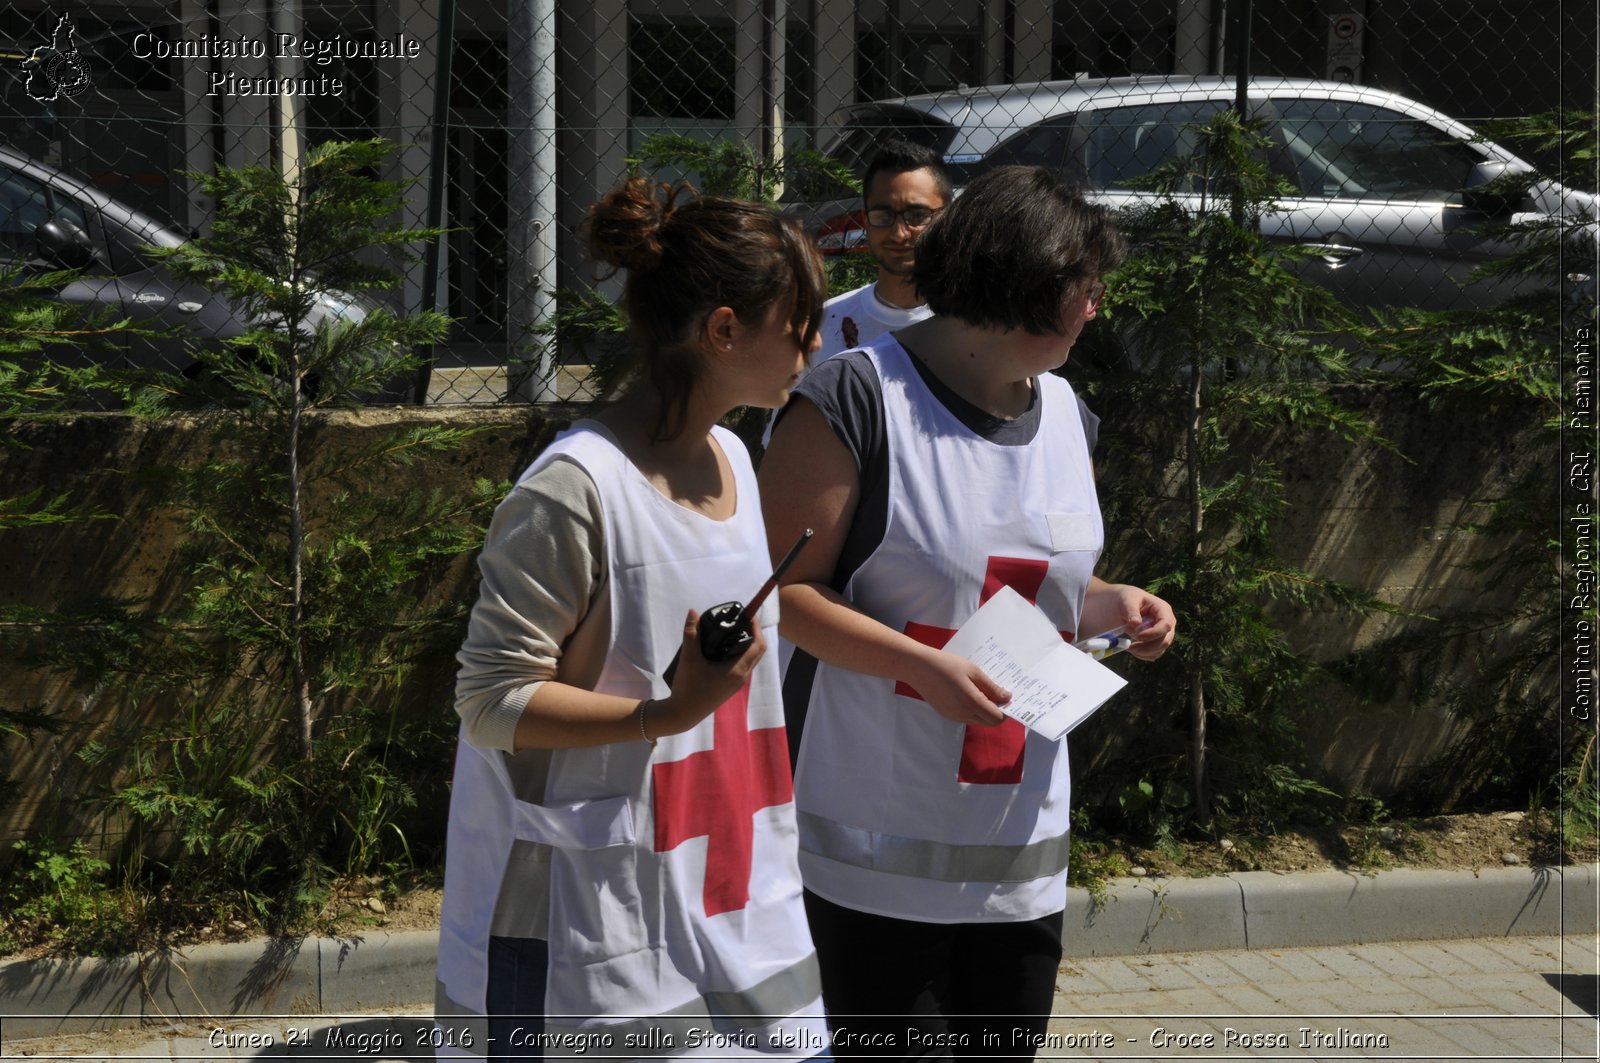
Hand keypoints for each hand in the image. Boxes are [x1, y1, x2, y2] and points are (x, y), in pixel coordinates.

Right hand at [653, 609, 766, 736]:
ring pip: (750, 659)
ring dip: (747, 644)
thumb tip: (693, 611)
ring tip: (733, 630)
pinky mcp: (730, 686)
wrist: (682, 714)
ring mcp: (736, 683)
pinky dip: (740, 653)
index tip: (747, 614)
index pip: (758, 645)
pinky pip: (742, 665)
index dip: (756, 627)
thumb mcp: (688, 659)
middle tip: (740, 619)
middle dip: (753, 633)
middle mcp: (741, 677)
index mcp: (737, 670)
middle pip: (757, 651)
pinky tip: (725, 647)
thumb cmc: (688, 688)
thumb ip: (692, 634)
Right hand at [903, 647, 1010, 726]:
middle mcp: (963, 714)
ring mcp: (954, 716)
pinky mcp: (946, 714)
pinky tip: (968, 693)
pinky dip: (973, 710)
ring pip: (978, 720)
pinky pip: (967, 717)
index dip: (1006, 710)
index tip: (1007, 697)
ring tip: (982, 691)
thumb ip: (991, 687)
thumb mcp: (973, 671)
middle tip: (997, 694)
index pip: (997, 718)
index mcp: (971, 703)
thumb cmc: (946, 665)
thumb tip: (1007, 697)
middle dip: (997, 712)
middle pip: (989, 722)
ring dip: (985, 711)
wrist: (917, 668)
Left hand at [1083, 583, 1175, 660]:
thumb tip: (1136, 623)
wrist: (1120, 604)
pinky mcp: (1156, 642)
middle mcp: (1167, 622)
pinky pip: (1154, 654)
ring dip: (1144, 652)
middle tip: (1130, 647)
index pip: (1166, 625)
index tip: (1137, 636)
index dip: (1153, 633)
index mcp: (1163, 609)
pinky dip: (1143, 655)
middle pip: (1165, 640)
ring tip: (1129, 647)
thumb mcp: (1127, 599)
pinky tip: (1132, 649)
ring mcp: (1163, 634)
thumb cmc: (1126, 599)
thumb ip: (1131, 610)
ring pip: (1160, 649)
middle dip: (1148, 646)